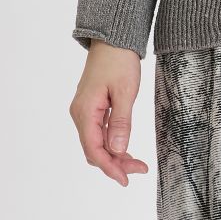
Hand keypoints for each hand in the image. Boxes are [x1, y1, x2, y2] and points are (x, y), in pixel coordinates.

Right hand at [70, 42, 147, 186]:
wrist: (113, 40)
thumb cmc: (119, 62)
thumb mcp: (125, 92)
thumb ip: (121, 123)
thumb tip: (117, 150)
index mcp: (85, 111)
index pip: (94, 149)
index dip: (110, 167)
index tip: (126, 179)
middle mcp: (80, 114)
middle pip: (94, 150)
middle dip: (115, 164)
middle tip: (140, 169)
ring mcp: (85, 112)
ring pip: (97, 143)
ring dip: (114, 155)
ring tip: (137, 163)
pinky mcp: (92, 109)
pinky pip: (99, 133)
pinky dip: (112, 144)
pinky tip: (126, 149)